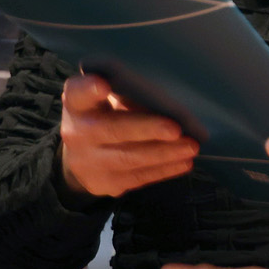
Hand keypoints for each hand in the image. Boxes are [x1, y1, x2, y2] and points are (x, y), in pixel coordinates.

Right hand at [59, 74, 197, 197]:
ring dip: (163, 153)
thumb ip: (125, 92)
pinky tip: (184, 162)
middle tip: (176, 129)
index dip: (89, 88)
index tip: (103, 85)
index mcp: (78, 104)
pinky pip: (137, 178)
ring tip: (191, 147)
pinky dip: (163, 170)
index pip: (78, 93)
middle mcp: (77, 133)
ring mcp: (87, 162)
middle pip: (112, 130)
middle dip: (147, 129)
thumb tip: (167, 100)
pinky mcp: (104, 184)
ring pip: (128, 158)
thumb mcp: (108, 99)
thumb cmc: (106, 115)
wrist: (83, 157)